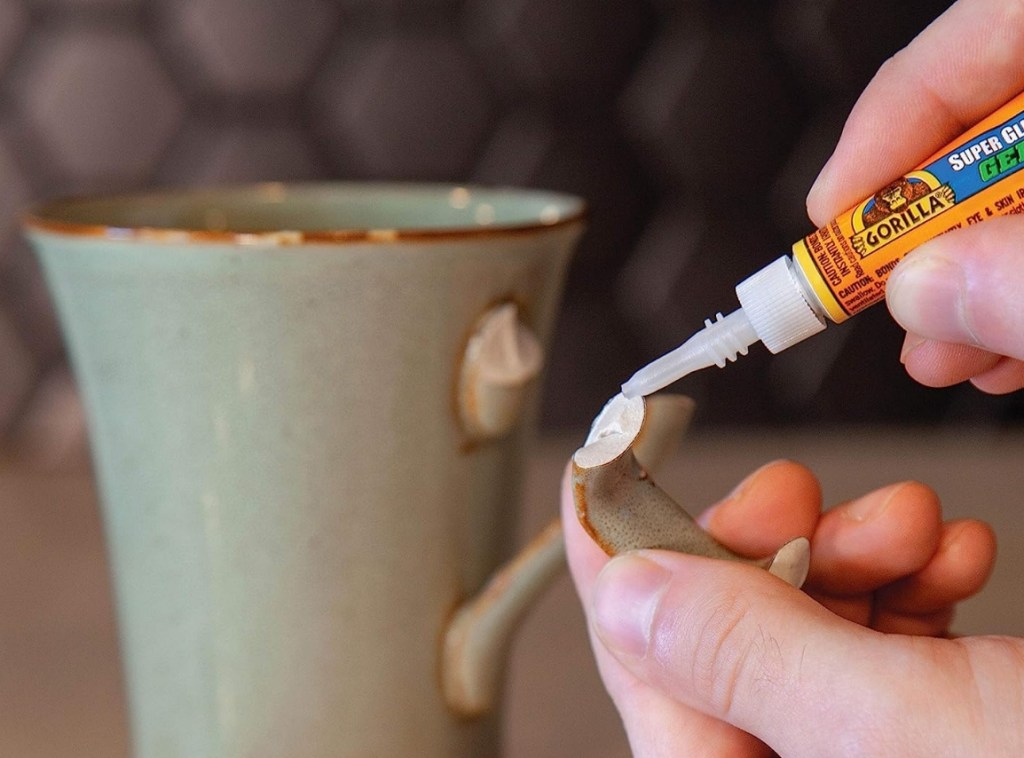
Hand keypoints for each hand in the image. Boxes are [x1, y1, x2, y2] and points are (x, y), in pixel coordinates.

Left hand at [562, 460, 1001, 756]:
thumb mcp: (901, 733)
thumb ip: (750, 662)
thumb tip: (627, 592)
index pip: (641, 670)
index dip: (609, 557)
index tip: (601, 466)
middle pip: (723, 637)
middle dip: (765, 547)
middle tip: (803, 495)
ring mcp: (866, 757)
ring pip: (811, 626)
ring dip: (857, 554)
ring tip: (919, 523)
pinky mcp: (936, 732)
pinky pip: (889, 644)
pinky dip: (917, 585)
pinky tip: (959, 557)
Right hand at [805, 0, 1023, 392]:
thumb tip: (924, 288)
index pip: (988, 27)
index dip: (894, 117)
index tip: (835, 209)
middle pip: (991, 131)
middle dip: (927, 229)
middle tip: (880, 295)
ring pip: (1020, 199)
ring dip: (964, 283)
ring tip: (936, 353)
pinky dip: (1017, 298)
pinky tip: (995, 350)